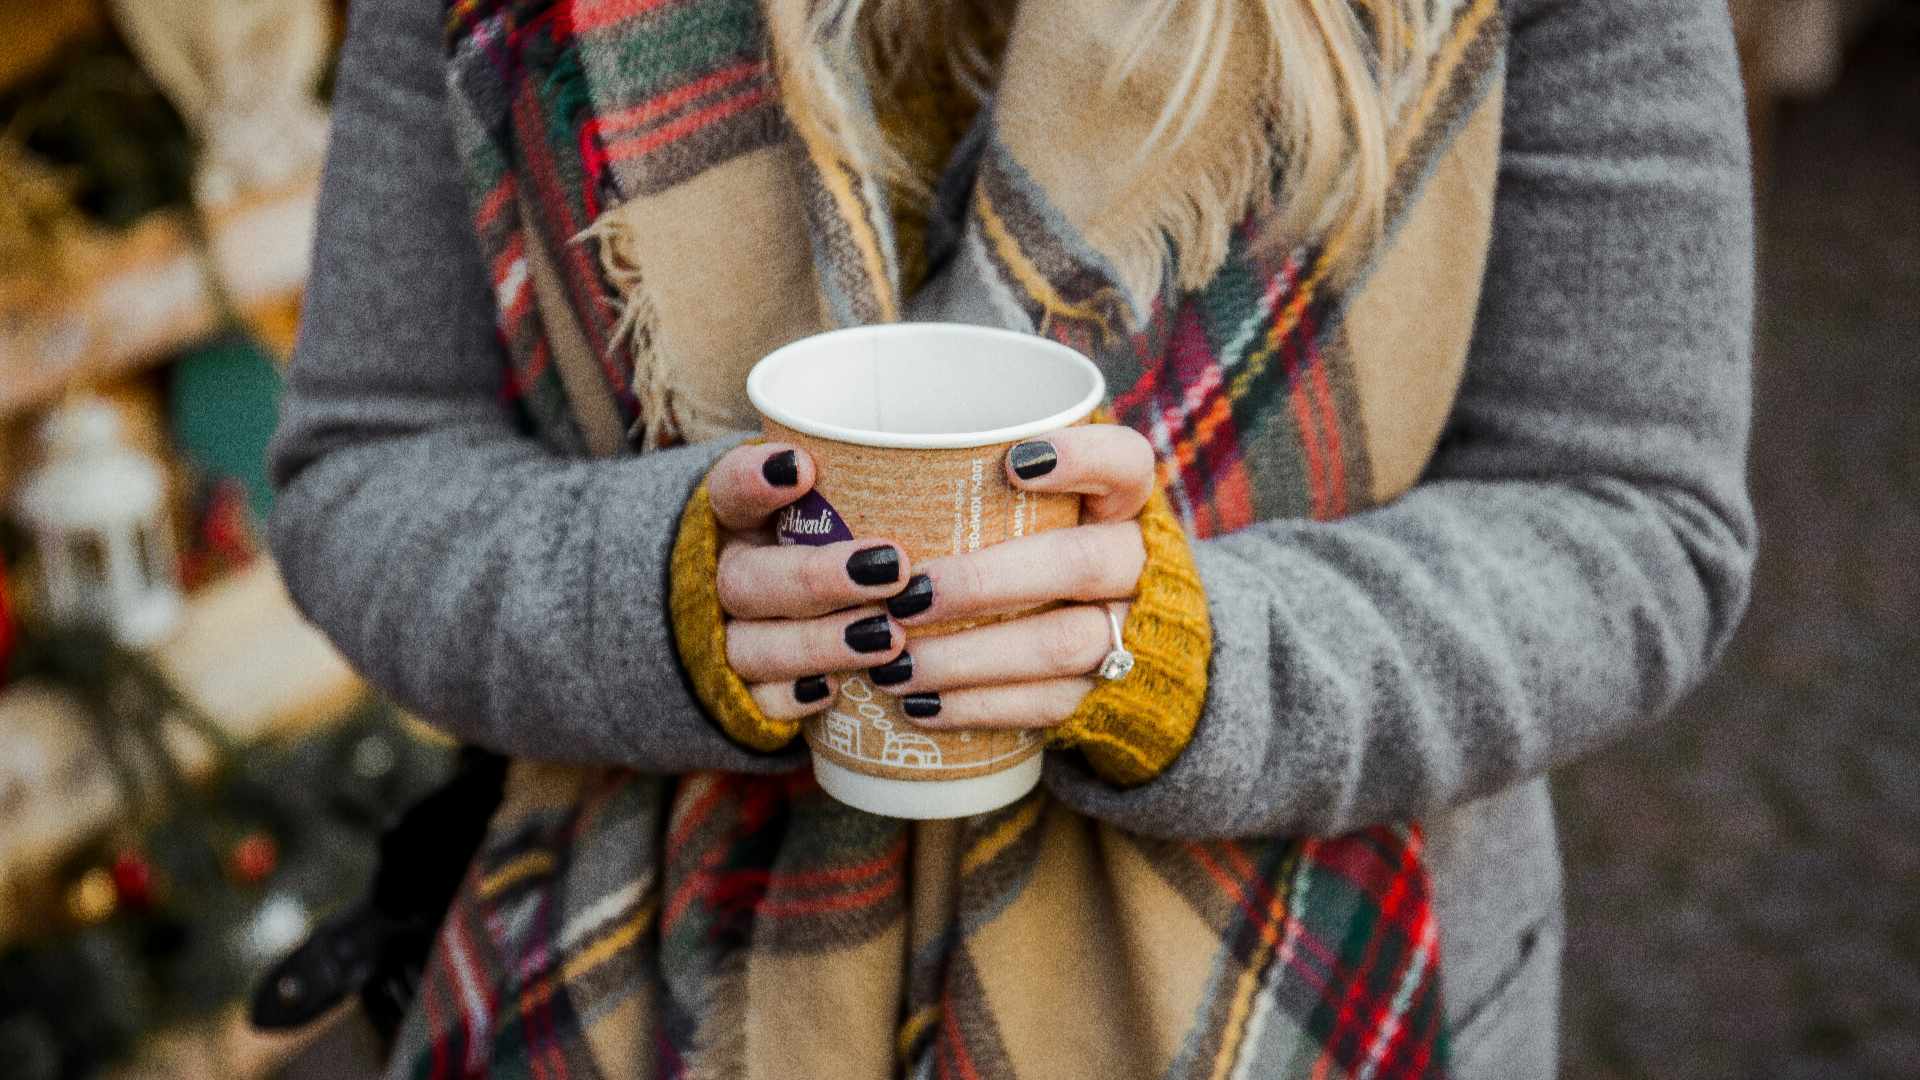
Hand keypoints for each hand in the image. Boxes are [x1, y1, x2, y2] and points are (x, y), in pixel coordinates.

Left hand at [704, 424, 1155, 728]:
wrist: (1094, 621)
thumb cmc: (1013, 533)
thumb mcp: (1000, 492)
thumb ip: (940, 470)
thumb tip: (794, 463)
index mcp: (1117, 495)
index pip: (1126, 461)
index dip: (1081, 458)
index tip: (1011, 463)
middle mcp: (1133, 558)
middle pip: (1084, 562)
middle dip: (988, 581)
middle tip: (905, 593)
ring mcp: (1123, 628)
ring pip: (1065, 645)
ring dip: (971, 657)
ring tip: (894, 662)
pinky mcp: (1098, 690)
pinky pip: (1048, 706)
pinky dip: (977, 707)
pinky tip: (917, 705)